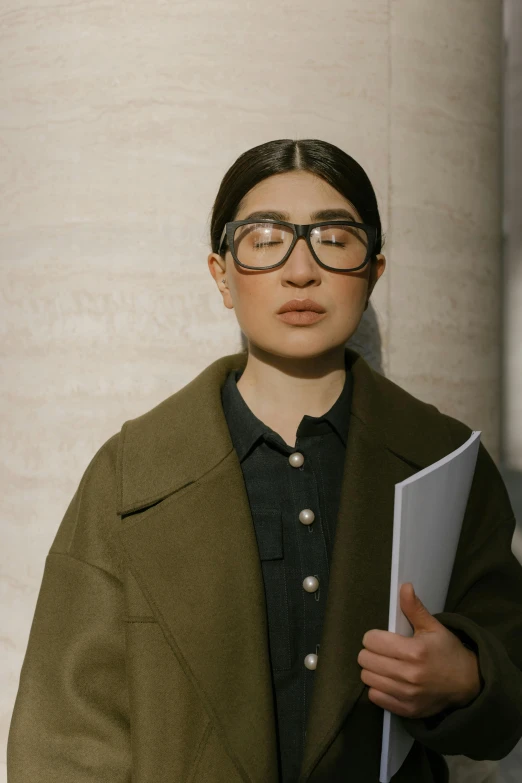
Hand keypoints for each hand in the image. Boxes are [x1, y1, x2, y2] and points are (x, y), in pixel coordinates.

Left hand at [357, 582, 482, 718]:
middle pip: (366, 660)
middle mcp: (409, 675)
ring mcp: (407, 695)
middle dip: (370, 652)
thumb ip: (414, 608)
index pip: (372, 641)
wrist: (467, 684)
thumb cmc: (447, 651)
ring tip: (384, 665)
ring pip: (368, 678)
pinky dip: (377, 688)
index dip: (373, 636)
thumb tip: (404, 586)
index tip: (381, 638)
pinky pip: (375, 697)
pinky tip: (388, 681)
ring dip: (372, 670)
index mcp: (414, 651)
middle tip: (381, 651)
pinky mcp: (406, 710)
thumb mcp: (433, 627)